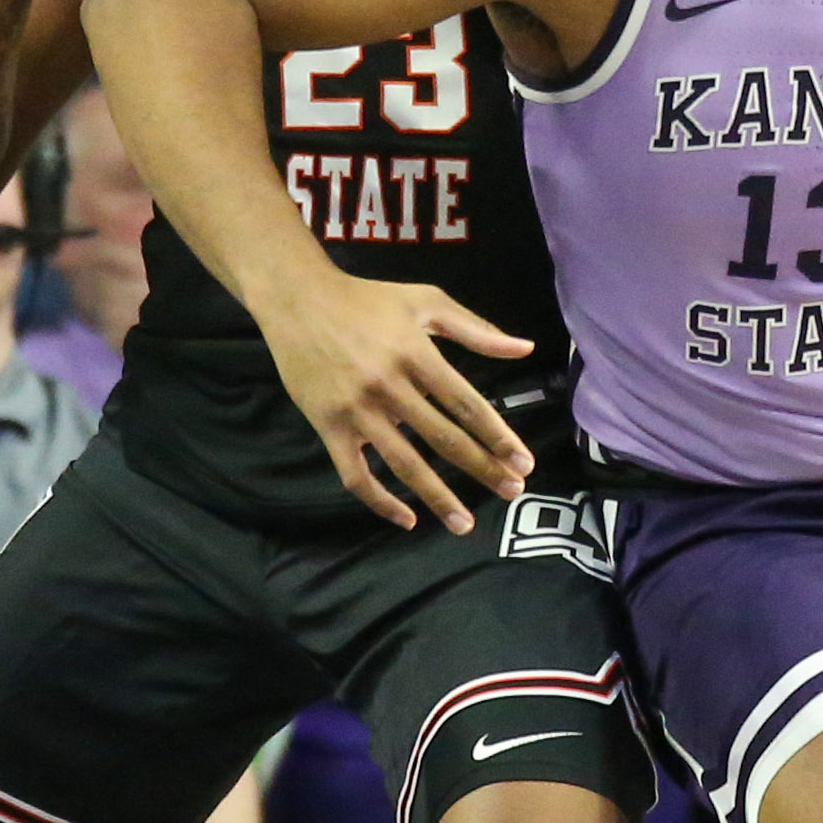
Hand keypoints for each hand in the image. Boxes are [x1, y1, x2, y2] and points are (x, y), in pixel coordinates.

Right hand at [258, 267, 536, 532]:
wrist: (297, 299)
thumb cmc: (366, 299)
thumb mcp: (425, 302)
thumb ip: (476, 329)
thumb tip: (525, 349)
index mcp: (416, 353)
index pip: (466, 404)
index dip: (498, 435)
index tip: (524, 462)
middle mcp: (388, 385)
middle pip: (443, 438)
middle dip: (483, 469)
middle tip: (513, 492)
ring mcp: (356, 410)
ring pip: (404, 464)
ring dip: (438, 497)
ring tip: (464, 524)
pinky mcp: (329, 427)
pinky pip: (355, 475)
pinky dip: (381, 501)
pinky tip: (407, 518)